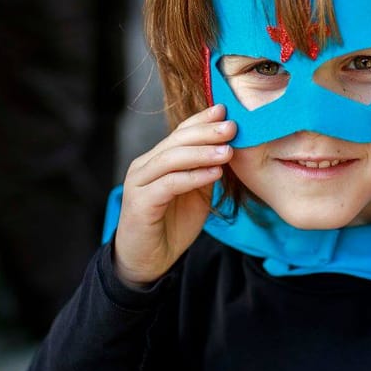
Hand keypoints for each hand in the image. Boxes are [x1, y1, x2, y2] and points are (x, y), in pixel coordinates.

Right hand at [113, 104, 233, 285]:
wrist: (148, 260)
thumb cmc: (171, 225)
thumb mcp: (196, 194)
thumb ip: (205, 172)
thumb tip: (228, 149)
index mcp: (157, 160)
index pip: (180, 132)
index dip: (201, 120)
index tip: (225, 110)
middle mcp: (144, 166)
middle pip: (176, 140)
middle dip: (206, 132)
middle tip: (232, 126)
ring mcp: (139, 183)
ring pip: (171, 158)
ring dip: (201, 153)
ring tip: (227, 150)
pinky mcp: (140, 203)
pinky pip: (169, 184)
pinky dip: (193, 177)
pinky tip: (214, 174)